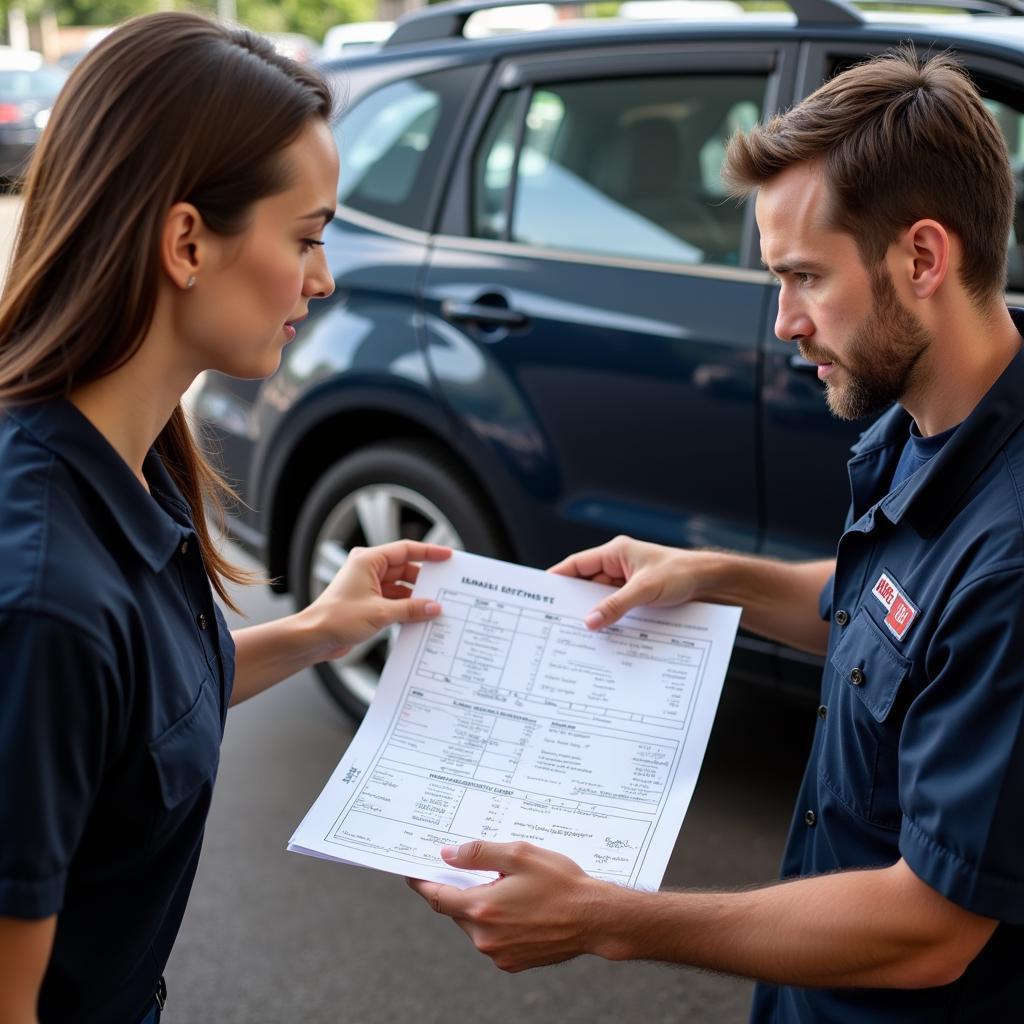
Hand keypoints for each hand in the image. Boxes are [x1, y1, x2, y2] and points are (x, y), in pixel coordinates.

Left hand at [304, 541, 450, 659]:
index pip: (406, 550)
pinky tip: (419, 617)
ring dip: (415, 597)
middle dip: (424, 580)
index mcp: (368, 560)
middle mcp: (368, 569)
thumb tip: (433, 607)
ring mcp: (368, 586)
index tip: (447, 556)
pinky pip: (394, 600)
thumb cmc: (335, 618)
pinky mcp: (368, 602)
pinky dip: (406, 607)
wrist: (314, 637)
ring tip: (434, 607)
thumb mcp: (381, 613)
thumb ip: (411, 609)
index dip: (429, 552)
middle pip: (405, 569)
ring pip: (401, 586)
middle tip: (444, 588)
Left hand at [407, 841, 615, 972]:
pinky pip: (493, 939)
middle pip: (457, 910)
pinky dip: (498, 922)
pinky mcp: (512, 963)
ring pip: (475, 925)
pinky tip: (521, 907)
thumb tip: (448, 854)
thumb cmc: (561, 883)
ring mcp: (498, 954)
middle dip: (462, 889)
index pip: (437, 897)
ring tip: (510, 887)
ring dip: (482, 906)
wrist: (595, 918)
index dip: (422, 883)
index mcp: (482, 908)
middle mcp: (485, 937)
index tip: (411, 872)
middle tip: (477, 869)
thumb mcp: (519, 855)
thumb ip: (479, 854)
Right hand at [549, 535, 699, 628]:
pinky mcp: (637, 597)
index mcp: (615, 552)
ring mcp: (627, 582)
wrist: (712, 583)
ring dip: (593, 614)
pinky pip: (615, 608)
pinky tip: (602, 634)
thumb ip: (616, 605)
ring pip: (600, 599)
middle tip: (555, 620)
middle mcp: (618, 566)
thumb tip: (589, 622)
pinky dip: (608, 619)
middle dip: (573, 602)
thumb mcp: (645, 589)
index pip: (577, 564)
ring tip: (576, 632)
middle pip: (585, 584)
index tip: (540, 593)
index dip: (557, 578)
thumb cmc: (682, 574)